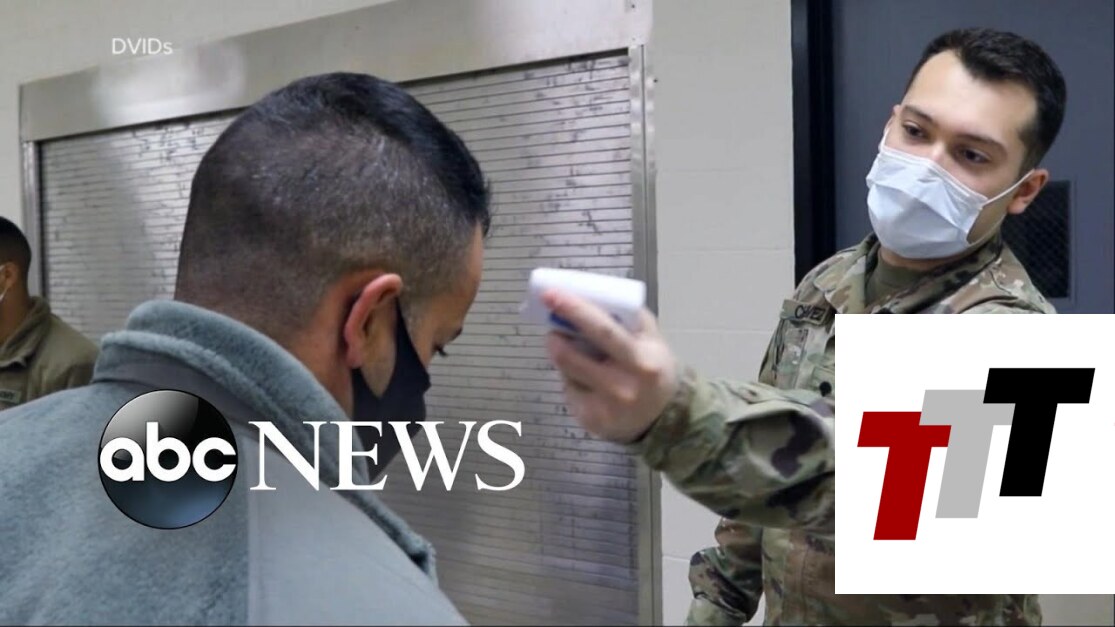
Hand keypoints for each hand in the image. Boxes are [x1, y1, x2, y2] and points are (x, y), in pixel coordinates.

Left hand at [542, 288, 679, 443]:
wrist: (663, 416)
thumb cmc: (654, 367)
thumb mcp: (652, 339)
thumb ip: (628, 317)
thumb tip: (591, 295)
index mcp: (641, 361)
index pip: (603, 331)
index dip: (575, 311)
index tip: (551, 295)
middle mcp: (622, 387)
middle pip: (572, 357)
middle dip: (555, 337)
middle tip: (552, 324)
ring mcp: (604, 408)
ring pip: (566, 372)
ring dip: (560, 354)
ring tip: (569, 347)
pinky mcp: (589, 419)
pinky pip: (569, 390)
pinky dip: (571, 377)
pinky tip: (586, 378)